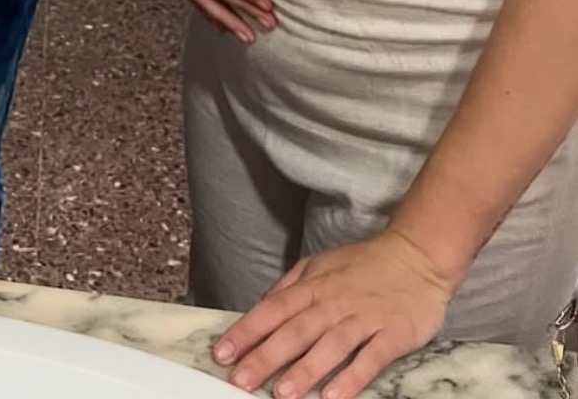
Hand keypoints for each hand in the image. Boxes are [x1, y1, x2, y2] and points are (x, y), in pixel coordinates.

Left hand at [212, 229, 454, 398]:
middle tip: (240, 380)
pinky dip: (351, 377)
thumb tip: (261, 307)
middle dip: (265, 356)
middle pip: (295, 331)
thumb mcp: (319, 266)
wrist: (416, 256)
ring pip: (329, 346)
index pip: (272, 310)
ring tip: (282, 394)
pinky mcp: (392, 334)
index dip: (247, 332)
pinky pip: (370, 358)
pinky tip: (334, 397)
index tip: (222, 353)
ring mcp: (363, 318)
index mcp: (312, 286)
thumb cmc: (363, 266)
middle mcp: (333, 302)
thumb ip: (290, 287)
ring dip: (305, 370)